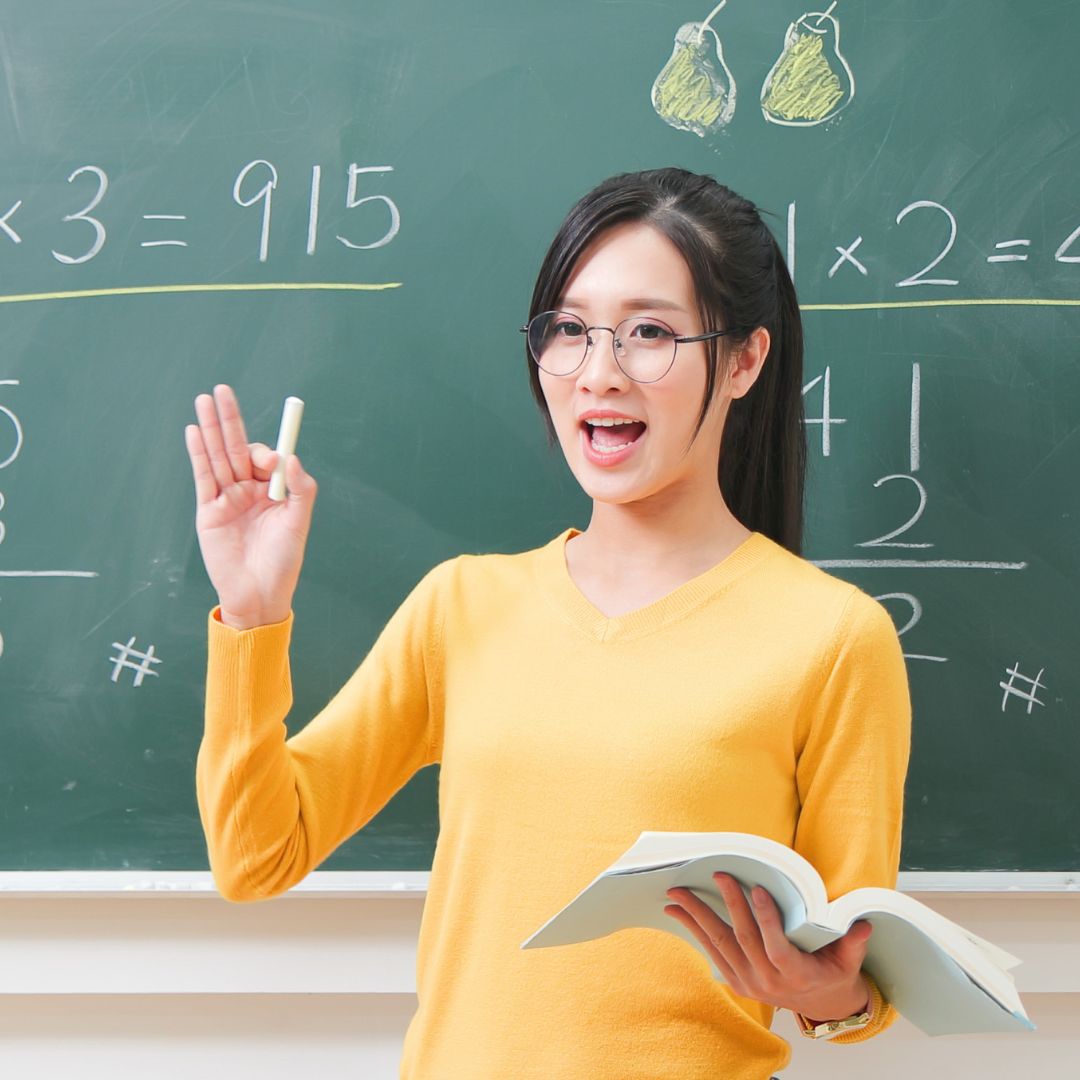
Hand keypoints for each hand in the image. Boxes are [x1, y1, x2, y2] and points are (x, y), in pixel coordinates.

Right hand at [184, 384, 317, 628]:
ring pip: (218, 456)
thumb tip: (290, 458)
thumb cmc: (283, 561)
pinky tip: (195, 432)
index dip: (266, 451)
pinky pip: (203, 477)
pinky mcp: (208, 511)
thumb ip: (299, 489)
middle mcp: (249, 490)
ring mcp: (226, 498)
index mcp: (273, 491)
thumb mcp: (298, 522)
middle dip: (230, 419)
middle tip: (222, 390)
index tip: (269, 459)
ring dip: (211, 428)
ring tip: (204, 400)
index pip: (265, 458)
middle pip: (237, 448)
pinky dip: (199, 454)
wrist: (259, 594)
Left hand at [664, 872, 871, 1021]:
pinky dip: (695, 931)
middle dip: (729, 904)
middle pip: (743, 940)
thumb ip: (853, 944)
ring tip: (678, 894)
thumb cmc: (834, 973)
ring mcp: (749, 984)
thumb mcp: (849, 962)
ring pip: (720, 946)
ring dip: (697, 918)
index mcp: (796, 976)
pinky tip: (681, 912)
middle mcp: (769, 983)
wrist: (819, 1006)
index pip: (777, 947)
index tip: (758, 888)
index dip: (767, 919)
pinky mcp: (736, 982)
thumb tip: (863, 924)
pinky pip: (712, 953)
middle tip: (718, 874)